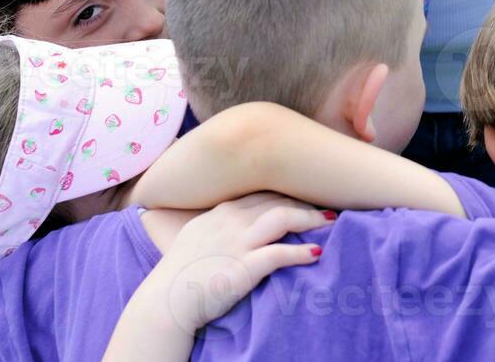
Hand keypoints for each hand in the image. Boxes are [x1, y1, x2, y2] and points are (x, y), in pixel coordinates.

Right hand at [146, 193, 329, 332]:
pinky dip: (301, 252)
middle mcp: (230, 220)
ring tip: (329, 222)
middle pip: (276, 201)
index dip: (286, 193)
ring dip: (310, 218)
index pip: (261, 193)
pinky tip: (316, 253)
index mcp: (220, 211)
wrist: (165, 300)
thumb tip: (236, 225)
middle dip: (304, 202)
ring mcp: (237, 242)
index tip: (304, 196)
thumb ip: (217, 225)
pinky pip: (280, 254)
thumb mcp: (195, 236)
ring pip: (283, 218)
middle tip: (325, 207)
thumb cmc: (178, 273)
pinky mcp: (244, 267)